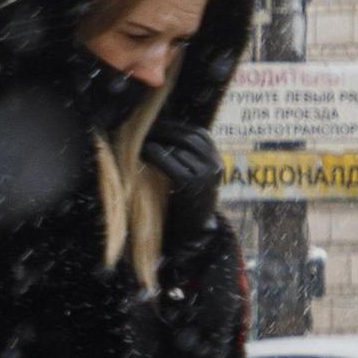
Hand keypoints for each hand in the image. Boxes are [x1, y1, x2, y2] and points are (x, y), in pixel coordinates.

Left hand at [144, 121, 225, 242]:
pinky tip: (143, 152)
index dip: (177, 127)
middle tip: (145, 129)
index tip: (158, 124)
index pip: (199, 134)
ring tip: (140, 140)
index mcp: (217, 161)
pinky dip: (156, 155)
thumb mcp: (195, 177)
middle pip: (188, 138)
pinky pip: (171, 164)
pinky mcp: (191, 185)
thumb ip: (188, 158)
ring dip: (158, 141)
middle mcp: (214, 166)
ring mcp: (205, 176)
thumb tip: (165, 133)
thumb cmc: (188, 202)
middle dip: (165, 131)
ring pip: (179, 149)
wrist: (193, 233)